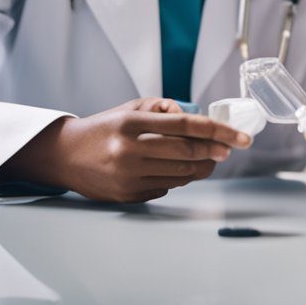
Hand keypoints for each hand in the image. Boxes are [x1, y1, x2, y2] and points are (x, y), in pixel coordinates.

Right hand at [0, 97, 251, 202]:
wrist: (64, 156)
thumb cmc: (104, 128)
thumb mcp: (130, 108)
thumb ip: (165, 109)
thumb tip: (197, 120)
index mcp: (130, 123)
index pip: (186, 126)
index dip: (219, 131)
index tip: (241, 138)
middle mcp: (128, 150)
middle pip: (187, 153)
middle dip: (215, 152)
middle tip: (228, 150)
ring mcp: (127, 176)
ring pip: (181, 175)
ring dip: (202, 168)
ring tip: (209, 160)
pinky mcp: (127, 195)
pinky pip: (166, 187)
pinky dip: (179, 179)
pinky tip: (179, 170)